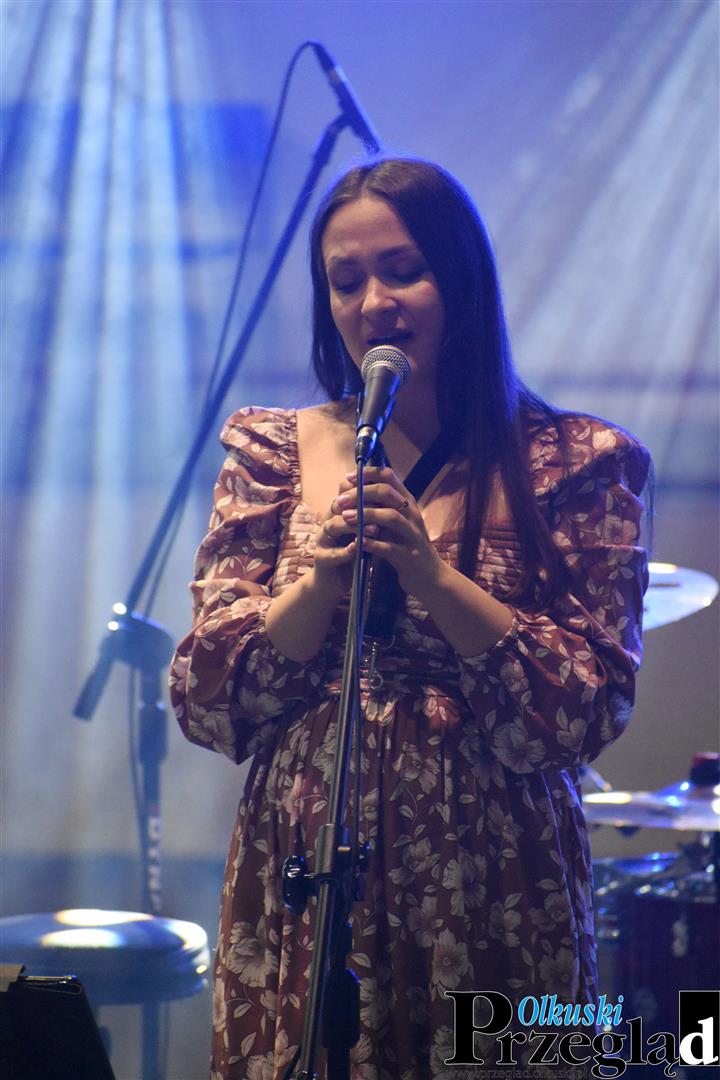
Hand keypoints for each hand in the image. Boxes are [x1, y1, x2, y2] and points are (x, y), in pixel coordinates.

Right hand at [312, 475, 380, 598]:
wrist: (336, 580)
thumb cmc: (354, 553)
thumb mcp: (366, 532)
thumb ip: (374, 518)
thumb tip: (396, 499)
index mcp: (338, 513)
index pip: (346, 492)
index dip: (363, 489)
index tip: (386, 490)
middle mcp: (328, 521)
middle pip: (339, 505)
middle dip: (360, 504)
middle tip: (381, 507)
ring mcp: (322, 540)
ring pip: (333, 526)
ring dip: (354, 526)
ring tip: (374, 530)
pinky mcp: (321, 558)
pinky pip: (331, 553)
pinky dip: (345, 551)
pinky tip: (358, 549)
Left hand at [335, 466, 443, 596]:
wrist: (430, 576)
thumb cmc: (407, 546)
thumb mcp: (398, 522)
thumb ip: (382, 506)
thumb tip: (357, 488)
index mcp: (408, 504)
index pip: (389, 477)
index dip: (367, 473)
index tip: (348, 477)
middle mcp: (412, 515)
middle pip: (387, 493)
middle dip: (362, 493)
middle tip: (341, 499)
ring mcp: (412, 536)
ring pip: (390, 517)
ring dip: (365, 515)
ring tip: (345, 517)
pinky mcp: (408, 557)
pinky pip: (389, 547)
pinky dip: (372, 543)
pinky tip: (357, 542)